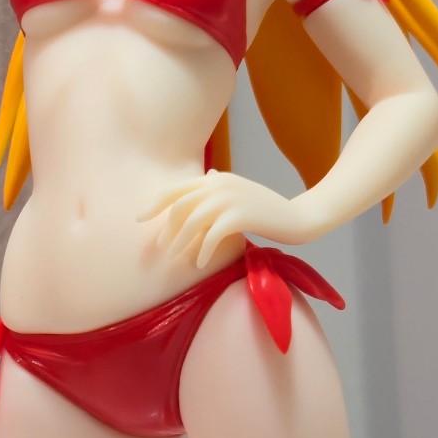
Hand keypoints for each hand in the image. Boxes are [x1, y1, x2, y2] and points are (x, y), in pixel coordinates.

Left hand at [136, 170, 317, 266]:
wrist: (298, 217)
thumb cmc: (267, 209)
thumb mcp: (241, 191)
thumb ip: (221, 185)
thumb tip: (207, 173)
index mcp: (215, 178)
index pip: (175, 189)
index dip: (154, 204)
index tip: (140, 218)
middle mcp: (219, 183)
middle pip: (180, 207)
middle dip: (167, 230)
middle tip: (163, 249)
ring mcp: (230, 198)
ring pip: (192, 221)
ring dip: (181, 243)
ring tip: (177, 259)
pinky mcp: (240, 215)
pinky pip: (211, 236)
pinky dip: (202, 251)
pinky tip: (199, 263)